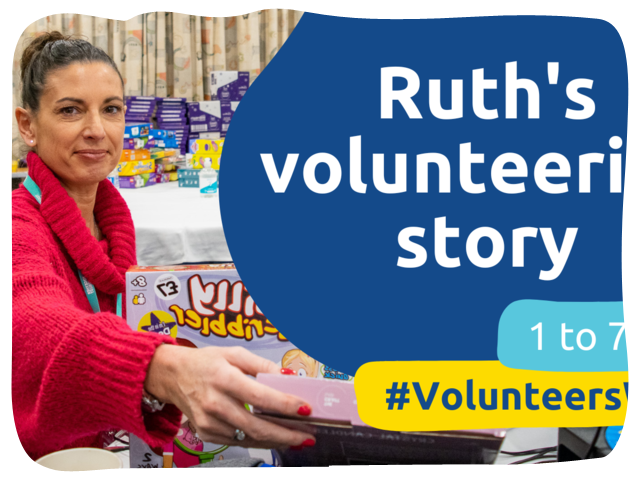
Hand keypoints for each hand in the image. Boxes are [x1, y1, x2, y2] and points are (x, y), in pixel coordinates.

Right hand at [144, 345, 315, 448]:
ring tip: (298, 437)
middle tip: (308, 435)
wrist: (172, 376)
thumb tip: (289, 375)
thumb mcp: (234, 353)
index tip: (306, 408)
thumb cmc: (205, 362)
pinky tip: (275, 437)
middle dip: (287, 434)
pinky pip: (239, 440)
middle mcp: (215, 403)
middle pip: (257, 426)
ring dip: (277, 440)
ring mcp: (209, 422)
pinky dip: (259, 440)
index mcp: (224, 379)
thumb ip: (263, 365)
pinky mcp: (207, 433)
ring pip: (250, 438)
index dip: (285, 404)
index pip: (260, 396)